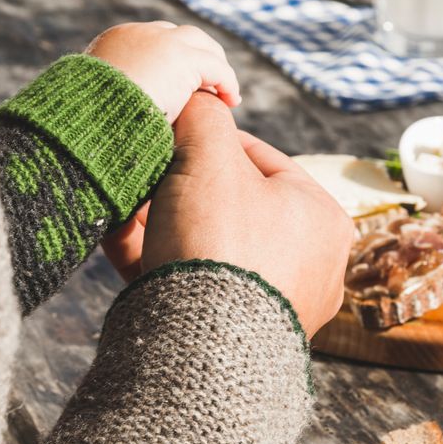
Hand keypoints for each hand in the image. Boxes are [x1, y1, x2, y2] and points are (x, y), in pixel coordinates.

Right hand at [85, 21, 240, 122]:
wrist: (89, 114)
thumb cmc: (88, 121)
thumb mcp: (96, 107)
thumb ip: (114, 103)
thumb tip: (119, 124)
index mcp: (114, 44)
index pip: (151, 42)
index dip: (171, 62)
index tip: (182, 86)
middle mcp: (138, 35)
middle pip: (180, 36)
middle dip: (199, 58)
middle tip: (210, 85)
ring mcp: (161, 42)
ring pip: (202, 46)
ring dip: (216, 67)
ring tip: (225, 93)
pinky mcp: (182, 58)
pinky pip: (215, 66)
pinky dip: (226, 82)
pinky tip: (231, 100)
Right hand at [136, 92, 352, 336]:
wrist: (200, 349)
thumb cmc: (218, 243)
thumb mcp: (208, 157)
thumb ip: (203, 114)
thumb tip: (196, 94)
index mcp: (322, 216)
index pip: (258, 159)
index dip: (205, 140)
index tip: (168, 135)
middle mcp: (311, 264)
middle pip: (229, 205)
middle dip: (176, 189)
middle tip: (140, 176)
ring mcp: (277, 305)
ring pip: (206, 244)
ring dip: (160, 224)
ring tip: (123, 210)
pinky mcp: (238, 337)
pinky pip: (194, 283)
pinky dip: (158, 263)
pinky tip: (121, 245)